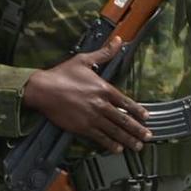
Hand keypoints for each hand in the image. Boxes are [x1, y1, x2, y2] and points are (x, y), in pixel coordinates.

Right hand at [22, 38, 150, 152]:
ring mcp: (92, 117)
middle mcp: (101, 104)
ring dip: (128, 139)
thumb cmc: (62, 74)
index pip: (126, 102)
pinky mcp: (81, 127)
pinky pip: (99, 137)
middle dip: (137, 129)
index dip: (137, 111)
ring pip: (114, 130)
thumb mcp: (84, 60)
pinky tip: (117, 149)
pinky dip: (109, 144)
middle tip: (148, 137)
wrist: (42, 89)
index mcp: (104, 89)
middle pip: (123, 119)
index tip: (147, 117)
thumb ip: (104, 53)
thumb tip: (119, 41)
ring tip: (138, 146)